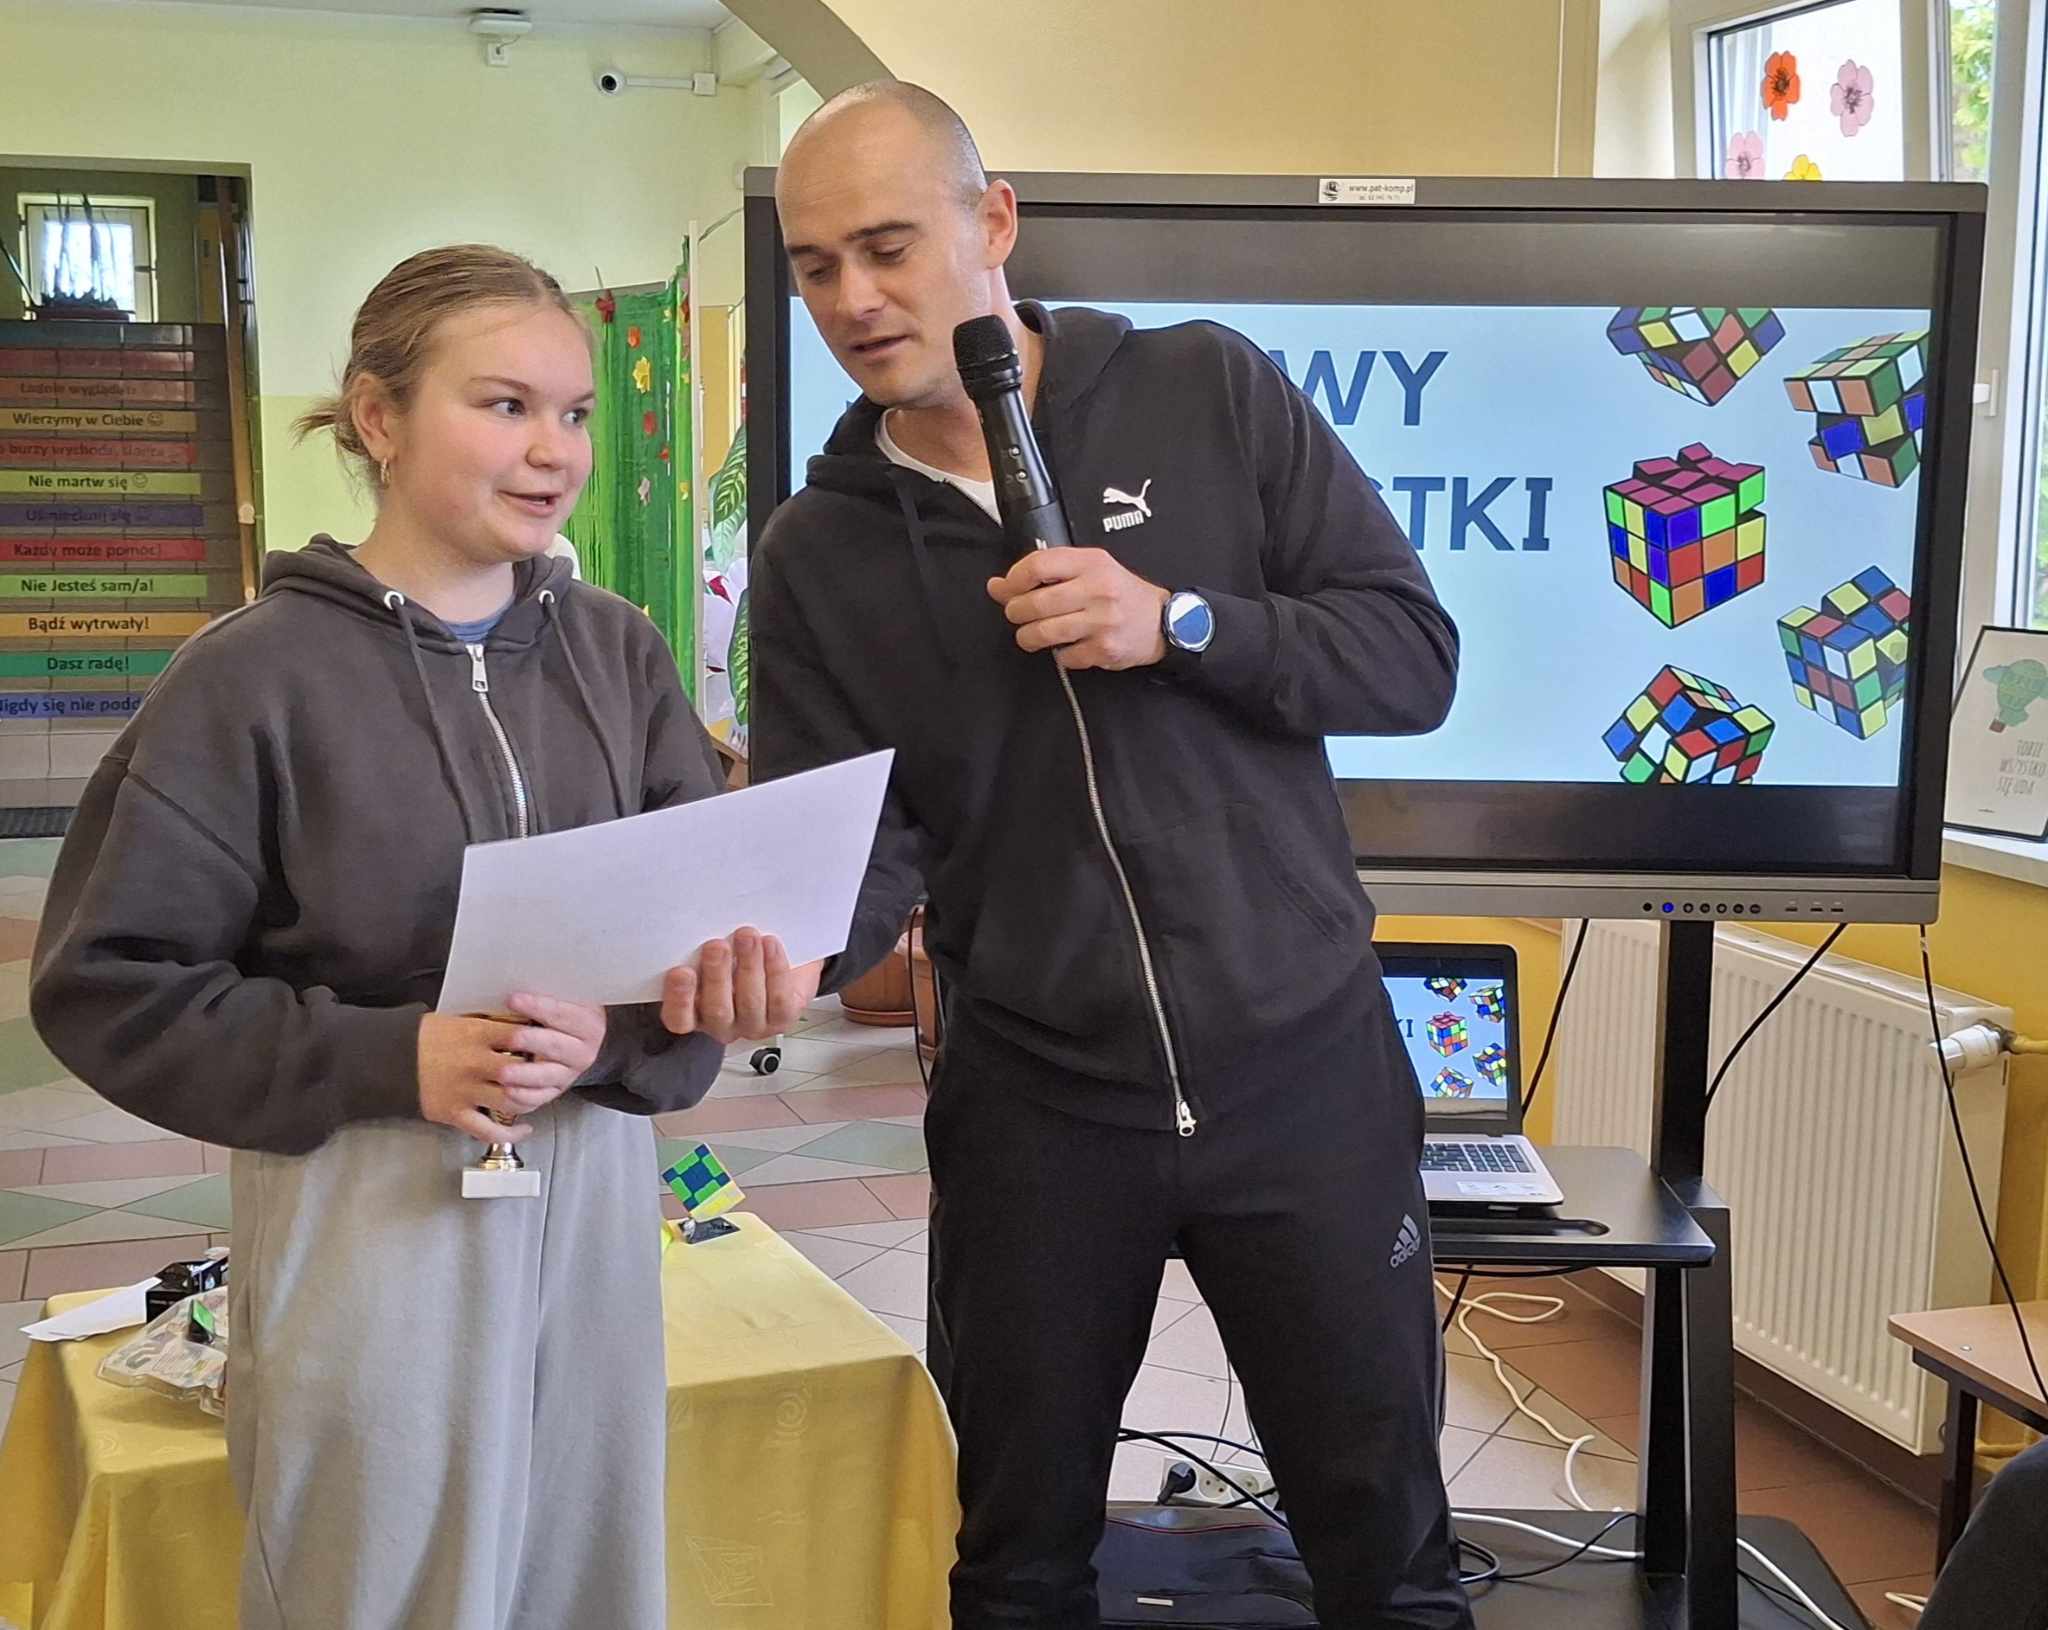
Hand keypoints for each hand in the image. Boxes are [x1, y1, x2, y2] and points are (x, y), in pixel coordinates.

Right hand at [416, 996, 607, 1142]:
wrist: (389, 1059)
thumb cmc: (425, 1036)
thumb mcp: (458, 1019)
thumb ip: (489, 1023)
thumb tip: (525, 1020)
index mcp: (476, 1035)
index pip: (520, 1035)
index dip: (542, 1041)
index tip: (554, 1043)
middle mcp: (474, 1063)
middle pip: (521, 1071)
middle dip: (541, 1073)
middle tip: (553, 1074)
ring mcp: (465, 1091)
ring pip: (512, 1101)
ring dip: (532, 1101)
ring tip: (540, 1097)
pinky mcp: (455, 1113)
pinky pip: (489, 1130)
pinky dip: (511, 1133)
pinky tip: (524, 1128)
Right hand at [659, 927, 823, 1042]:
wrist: (781, 960)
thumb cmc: (737, 955)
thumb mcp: (716, 950)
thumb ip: (703, 947)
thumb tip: (695, 923)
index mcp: (695, 1012)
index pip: (678, 1019)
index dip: (678, 999)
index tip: (680, 972)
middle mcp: (722, 1024)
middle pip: (716, 1010)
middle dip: (716, 975)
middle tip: (716, 946)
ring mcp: (753, 1024)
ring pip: (750, 1002)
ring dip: (748, 966)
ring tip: (747, 936)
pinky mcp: (782, 1018)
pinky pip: (779, 998)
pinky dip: (775, 968)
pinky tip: (770, 944)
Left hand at [987, 547, 1169, 670]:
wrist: (1163, 622)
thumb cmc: (1120, 593)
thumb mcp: (1089, 570)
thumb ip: (1046, 574)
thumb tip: (997, 586)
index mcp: (1092, 562)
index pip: (1038, 565)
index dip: (1013, 579)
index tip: (1007, 588)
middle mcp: (1098, 589)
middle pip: (1035, 602)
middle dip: (1015, 612)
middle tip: (1017, 615)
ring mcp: (1102, 621)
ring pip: (1043, 632)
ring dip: (1027, 637)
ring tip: (1030, 635)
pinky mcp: (1105, 649)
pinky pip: (1064, 656)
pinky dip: (1059, 655)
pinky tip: (1066, 647)